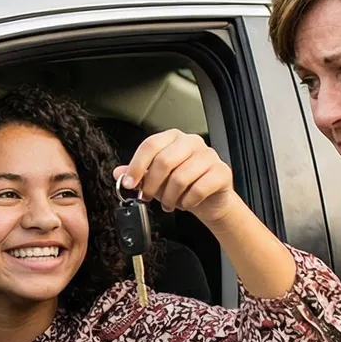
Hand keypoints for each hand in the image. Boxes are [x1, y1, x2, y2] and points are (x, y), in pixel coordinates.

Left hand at [116, 129, 240, 225]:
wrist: (210, 200)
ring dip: (170, 197)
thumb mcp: (156, 179)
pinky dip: (187, 202)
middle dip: (152, 184)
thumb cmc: (183, 185)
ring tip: (169, 203)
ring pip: (181, 177)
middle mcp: (192, 142)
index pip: (151, 144)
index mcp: (174, 138)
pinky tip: (185, 203)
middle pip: (164, 160)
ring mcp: (209, 156)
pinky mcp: (222, 172)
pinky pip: (199, 189)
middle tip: (147, 197)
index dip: (137, 165)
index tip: (129, 183)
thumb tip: (118, 173)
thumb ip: (139, 174)